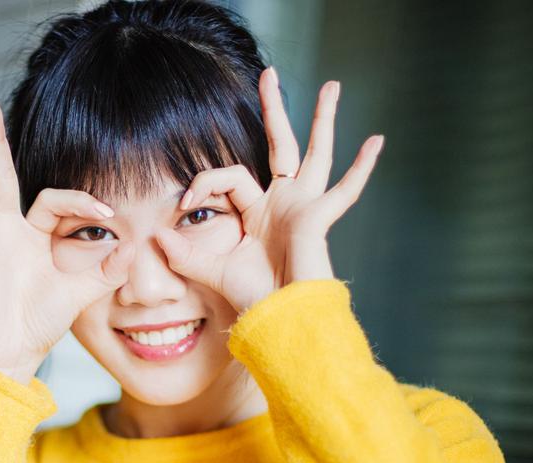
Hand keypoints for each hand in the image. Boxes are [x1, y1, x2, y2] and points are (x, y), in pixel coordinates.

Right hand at [0, 98, 134, 381]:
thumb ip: (108, 269)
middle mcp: (7, 228)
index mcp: (36, 231)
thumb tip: (133, 244)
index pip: (56, 198)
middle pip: (0, 173)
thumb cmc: (44, 321)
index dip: (83, 200)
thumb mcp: (83, 291)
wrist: (17, 350)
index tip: (108, 213)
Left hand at [153, 68, 383, 313]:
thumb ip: (185, 253)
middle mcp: (284, 203)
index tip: (184, 199)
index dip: (204, 182)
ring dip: (322, 119)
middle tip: (268, 74)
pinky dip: (362, 168)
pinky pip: (345, 189)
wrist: (280, 319)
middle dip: (273, 110)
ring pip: (315, 152)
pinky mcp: (319, 217)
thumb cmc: (253, 299)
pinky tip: (376, 141)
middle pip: (279, 145)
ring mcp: (305, 207)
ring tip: (332, 86)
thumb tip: (156, 233)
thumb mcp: (212, 271)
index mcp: (258, 213)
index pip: (230, 177)